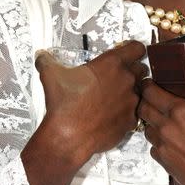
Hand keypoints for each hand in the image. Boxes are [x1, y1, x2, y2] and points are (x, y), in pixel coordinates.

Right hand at [33, 41, 147, 168]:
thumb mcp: (51, 75)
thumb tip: (41, 55)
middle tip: (117, 77)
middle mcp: (127, 80)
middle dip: (133, 71)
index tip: (127, 54)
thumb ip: (47, 61)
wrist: (68, 136)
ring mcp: (131, 102)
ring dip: (130, 92)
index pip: (137, 48)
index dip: (133, 50)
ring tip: (113, 98)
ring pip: (140, 92)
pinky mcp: (131, 121)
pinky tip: (113, 114)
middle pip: (142, 69)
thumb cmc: (63, 104)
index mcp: (112, 63)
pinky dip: (127, 112)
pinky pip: (134, 113)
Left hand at [138, 39, 184, 184]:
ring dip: (153, 123)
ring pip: (147, 130)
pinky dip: (160, 144)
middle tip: (156, 98)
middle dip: (146, 102)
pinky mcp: (167, 166)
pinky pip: (154, 150)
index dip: (149, 85)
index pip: (149, 92)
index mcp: (178, 112)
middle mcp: (166, 130)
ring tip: (167, 120)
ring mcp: (164, 149)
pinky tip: (175, 142)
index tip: (152, 82)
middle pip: (142, 109)